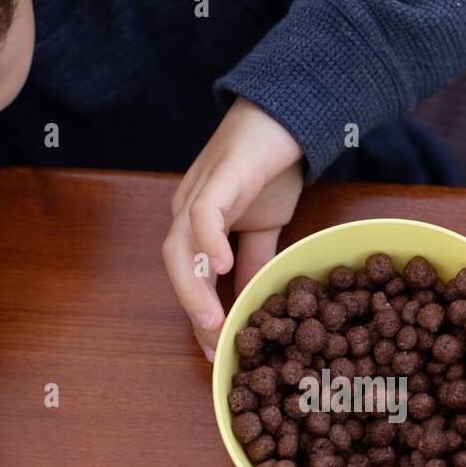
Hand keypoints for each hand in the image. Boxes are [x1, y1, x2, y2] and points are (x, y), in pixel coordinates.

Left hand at [163, 97, 303, 360]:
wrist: (289, 112)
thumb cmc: (272, 167)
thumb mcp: (265, 227)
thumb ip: (255, 263)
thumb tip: (250, 303)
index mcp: (197, 225)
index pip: (190, 278)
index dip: (201, 316)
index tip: (218, 354)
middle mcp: (187, 211)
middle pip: (176, 267)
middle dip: (192, 311)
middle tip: (214, 348)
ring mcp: (200, 192)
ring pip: (181, 247)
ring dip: (194, 288)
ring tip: (214, 321)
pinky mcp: (221, 176)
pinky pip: (204, 213)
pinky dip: (207, 242)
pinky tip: (222, 266)